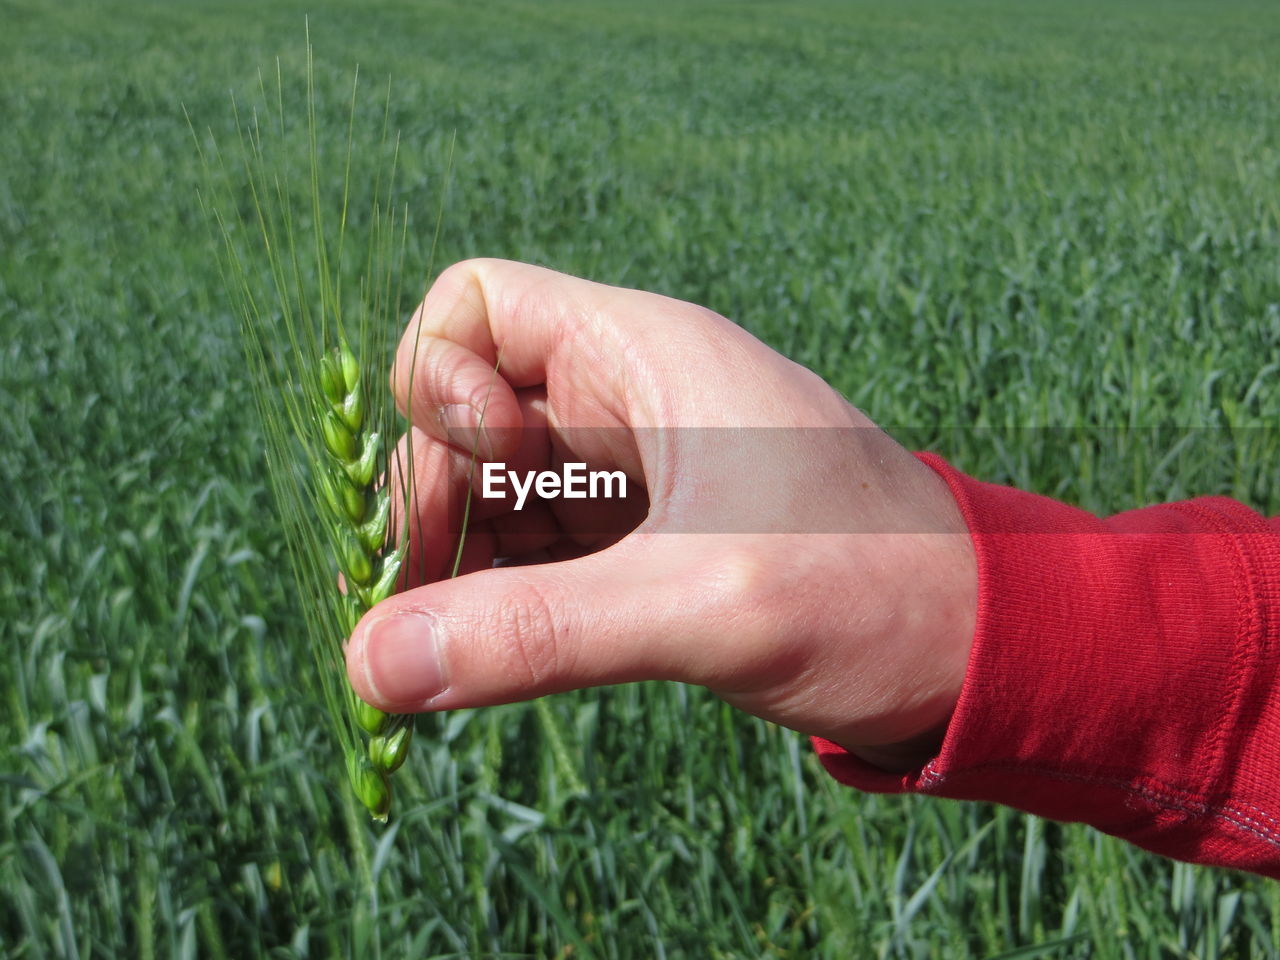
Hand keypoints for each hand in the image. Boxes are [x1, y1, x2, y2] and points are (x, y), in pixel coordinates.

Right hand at [345, 259, 976, 769]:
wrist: (981, 648)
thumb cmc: (871, 593)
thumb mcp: (703, 605)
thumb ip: (534, 632)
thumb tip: (368, 663)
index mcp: (643, 356)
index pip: (476, 306)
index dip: (440, 388)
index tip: (478, 482)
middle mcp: (627, 399)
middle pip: (464, 412)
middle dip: (433, 503)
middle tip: (428, 612)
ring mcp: (636, 473)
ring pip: (493, 489)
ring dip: (461, 566)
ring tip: (458, 656)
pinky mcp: (648, 541)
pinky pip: (538, 550)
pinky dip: (505, 600)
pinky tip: (499, 660)